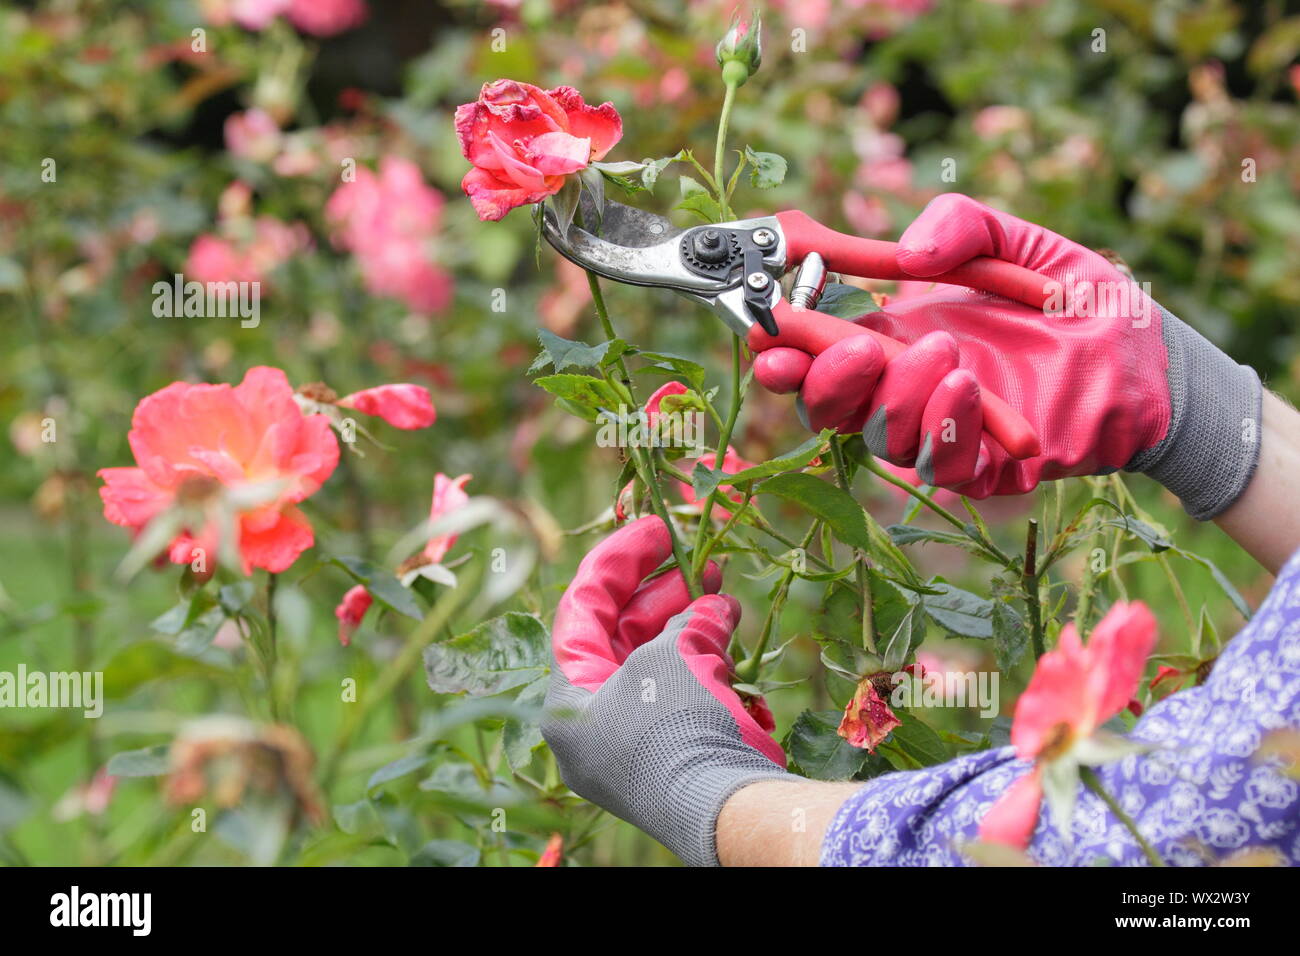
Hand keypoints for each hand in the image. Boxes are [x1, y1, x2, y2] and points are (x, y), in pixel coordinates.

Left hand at [541, 515, 786, 865]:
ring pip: (658, 664)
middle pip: (621, 635)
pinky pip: (683, 695)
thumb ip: (685, 622)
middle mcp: (593, 722)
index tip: (658, 528)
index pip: (582, 609)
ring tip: (725, 598)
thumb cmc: (677, 728)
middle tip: (703, 561)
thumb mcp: (672, 658)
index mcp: (568, 698)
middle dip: (665, 593)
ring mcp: (633, 742)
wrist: (725, 811)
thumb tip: (713, 608)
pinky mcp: (673, 755)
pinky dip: (706, 664)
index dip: (620, 560)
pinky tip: (732, 641)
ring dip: (692, 625)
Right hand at [754, 193, 1261, 519]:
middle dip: (818, 379)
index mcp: (895, 332)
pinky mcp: (981, 466)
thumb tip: (907, 255)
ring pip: (876, 433)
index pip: (819, 345)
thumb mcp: (1021, 243)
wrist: (1154, 362)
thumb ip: (964, 227)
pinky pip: (937, 463)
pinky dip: (941, 426)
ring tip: (940, 351)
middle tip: (838, 347)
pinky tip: (964, 385)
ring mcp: (938, 428)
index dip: (784, 340)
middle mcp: (904, 385)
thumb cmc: (1083, 302)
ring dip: (892, 395)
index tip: (763, 325)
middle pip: (827, 402)